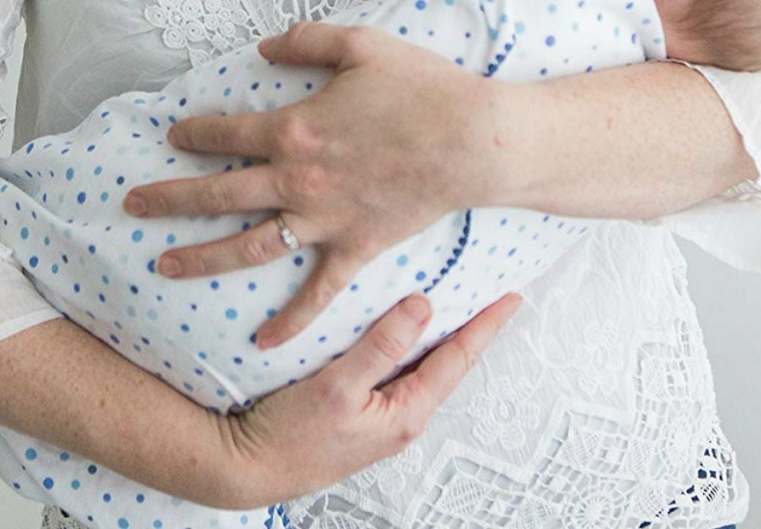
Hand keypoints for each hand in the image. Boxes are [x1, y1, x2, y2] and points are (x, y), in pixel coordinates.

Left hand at [124, 22, 499, 347]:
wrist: (472, 141)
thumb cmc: (421, 89)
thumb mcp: (362, 45)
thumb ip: (306, 40)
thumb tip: (262, 46)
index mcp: (294, 130)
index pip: (226, 133)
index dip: (194, 133)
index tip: (174, 135)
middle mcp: (297, 181)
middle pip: (218, 193)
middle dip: (169, 198)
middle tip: (132, 204)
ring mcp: (324, 220)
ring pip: (250, 246)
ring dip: (203, 258)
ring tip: (164, 266)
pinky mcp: (355, 247)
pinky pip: (318, 291)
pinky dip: (292, 319)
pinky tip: (263, 342)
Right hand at [212, 292, 522, 507]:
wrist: (247, 467)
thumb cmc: (290, 435)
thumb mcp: (338, 387)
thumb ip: (382, 346)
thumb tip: (423, 306)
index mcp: (406, 412)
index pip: (458, 358)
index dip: (485, 325)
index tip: (513, 296)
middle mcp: (401, 415)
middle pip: (446, 362)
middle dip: (470, 328)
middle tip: (492, 293)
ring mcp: (381, 415)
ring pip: (420, 365)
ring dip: (439, 334)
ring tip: (457, 304)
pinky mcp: (359, 411)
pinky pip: (395, 370)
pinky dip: (406, 344)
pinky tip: (401, 329)